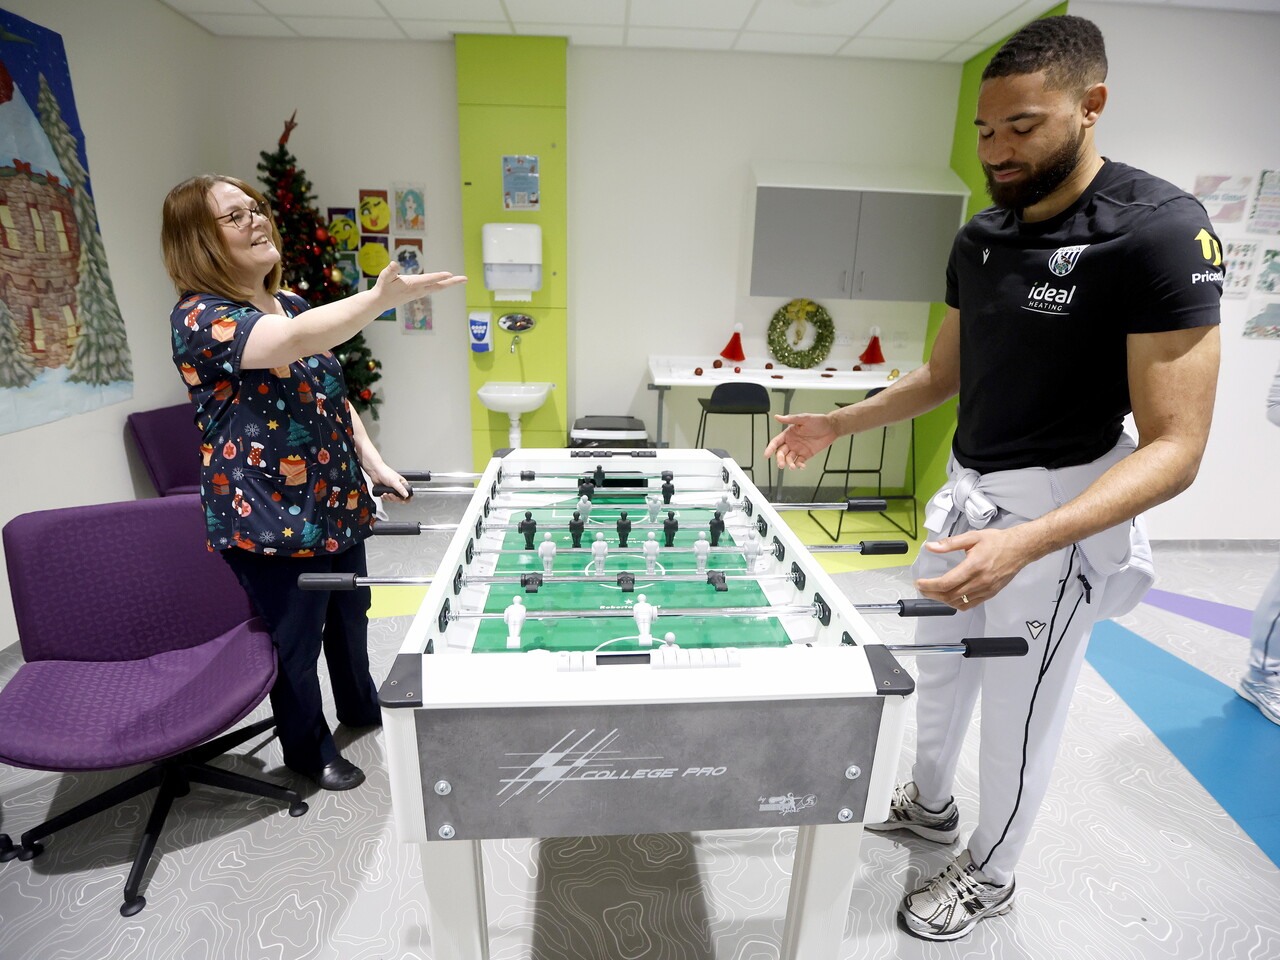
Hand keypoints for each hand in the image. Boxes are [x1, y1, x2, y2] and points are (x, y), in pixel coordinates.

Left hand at [365, 459, 409, 502]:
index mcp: (403, 484)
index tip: (401, 500)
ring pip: (393, 499)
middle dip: (394, 498)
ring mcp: (392, 490)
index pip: (407, 494)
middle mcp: (398, 488)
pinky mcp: (386, 492)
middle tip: (390, 494)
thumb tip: (406, 495)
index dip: (405, 498)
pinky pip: (387, 498)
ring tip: (385, 493)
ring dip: (388, 498)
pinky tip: (383, 494)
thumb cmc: (386, 472)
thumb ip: (400, 489)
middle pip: (399, 499)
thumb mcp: (394, 481)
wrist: (376, 472)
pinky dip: (384, 498)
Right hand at [371, 261, 466, 309]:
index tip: (450, 274)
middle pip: (439, 286)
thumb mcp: (384, 277)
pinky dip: (442, 284)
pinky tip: (447, 282)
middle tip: (465, 279)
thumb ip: (390, 271)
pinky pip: (434, 288)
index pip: (429, 279)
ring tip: (460, 279)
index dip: (439, 276)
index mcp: (412, 285)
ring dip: (450, 283)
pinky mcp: (419, 293)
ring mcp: (420, 292)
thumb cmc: (383, 288)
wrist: (381, 302)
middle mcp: (419, 290)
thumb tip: (394, 264)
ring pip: (438, 287)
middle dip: (453, 282)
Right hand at [763, 413, 837, 469]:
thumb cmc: (818, 421)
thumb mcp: (803, 418)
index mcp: (788, 433)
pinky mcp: (806, 454)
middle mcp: (791, 442)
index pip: (776, 442)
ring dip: (789, 464)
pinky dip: (799, 465)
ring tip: (793, 467)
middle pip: (781, 453)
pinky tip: (801, 466)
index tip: (766, 455)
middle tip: (781, 464)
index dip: (770, 448)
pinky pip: (799, 461)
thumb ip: (790, 419)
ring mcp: (798, 449)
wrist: (831, 427)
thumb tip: (777, 417)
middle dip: (780, 459)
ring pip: (789, 459)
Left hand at [914, 525, 1039, 607]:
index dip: (929, 585)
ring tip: (933, 592)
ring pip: (959, 602)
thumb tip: (931, 547)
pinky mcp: (991, 593)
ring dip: (942, 600)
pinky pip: (970, 604)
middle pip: (950, 595)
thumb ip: (949, 543)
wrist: (1020, 548)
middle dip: (932, 594)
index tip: (919, 583)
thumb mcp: (972, 537)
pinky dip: (957, 604)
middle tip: (922, 588)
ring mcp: (986, 589)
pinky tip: (950, 597)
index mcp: (974, 566)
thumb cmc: (998, 542)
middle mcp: (981, 581)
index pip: (946, 582)